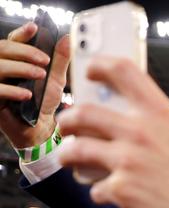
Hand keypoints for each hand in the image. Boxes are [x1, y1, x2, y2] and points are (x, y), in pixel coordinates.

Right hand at [0, 22, 69, 147]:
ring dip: (21, 68)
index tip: (35, 27)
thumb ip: (60, 59)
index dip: (22, 32)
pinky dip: (12, 90)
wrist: (40, 127)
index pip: (13, 40)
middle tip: (45, 60)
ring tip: (41, 75)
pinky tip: (27, 94)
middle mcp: (2, 68)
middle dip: (25, 51)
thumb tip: (68, 38)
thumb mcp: (56, 79)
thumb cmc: (45, 101)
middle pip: (3, 48)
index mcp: (14, 59)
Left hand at [57, 57, 168, 207]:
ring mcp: (127, 163)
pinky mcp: (121, 192)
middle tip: (68, 126)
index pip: (121, 71)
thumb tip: (128, 116)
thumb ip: (156, 122)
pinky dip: (105, 193)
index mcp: (159, 113)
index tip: (91, 71)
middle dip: (67, 120)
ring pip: (74, 152)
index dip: (99, 66)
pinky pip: (97, 190)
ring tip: (72, 159)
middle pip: (81, 113)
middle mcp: (139, 133)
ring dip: (69, 155)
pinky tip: (120, 195)